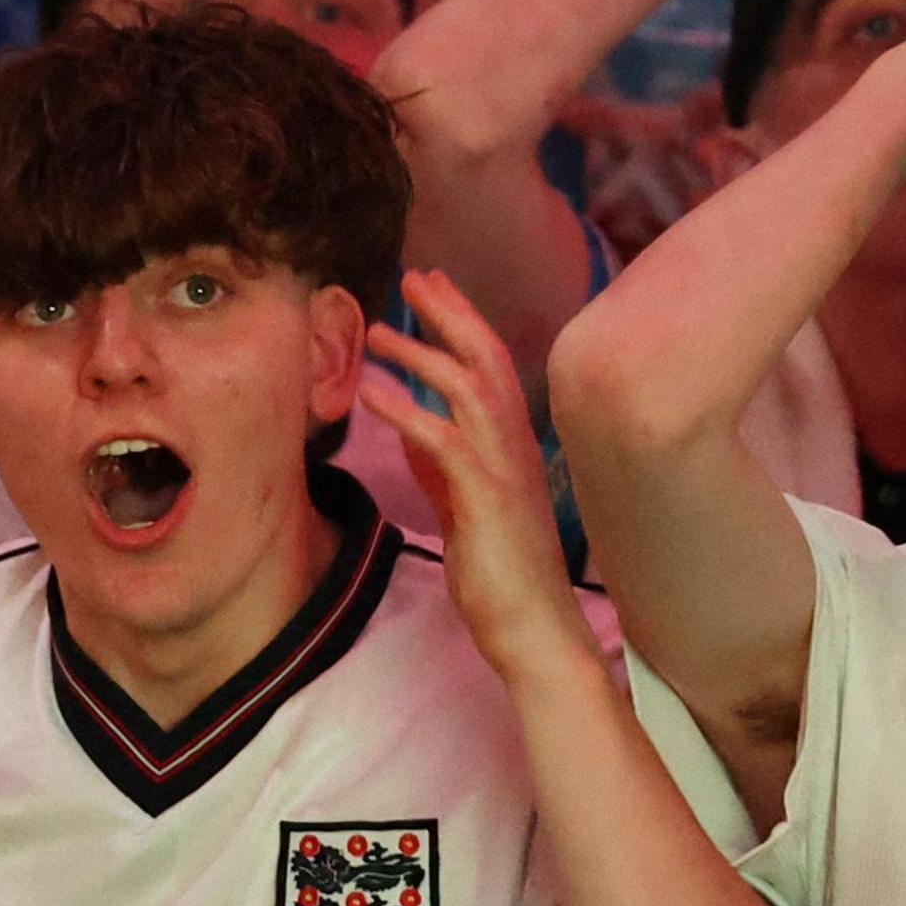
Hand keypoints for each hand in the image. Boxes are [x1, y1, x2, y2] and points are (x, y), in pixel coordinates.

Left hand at [358, 272, 586, 686]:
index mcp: (513, 444)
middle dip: (449, 314)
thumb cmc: (501, 571)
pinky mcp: (487, 500)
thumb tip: (410, 425)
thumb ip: (442, 462)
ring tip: (375, 331)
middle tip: (412, 276)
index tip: (432, 284)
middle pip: (487, 358)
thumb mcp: (465, 503)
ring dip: (420, 354)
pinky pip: (444, 442)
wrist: (533, 629)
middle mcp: (516, 446)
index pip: (491, 365)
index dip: (462, 320)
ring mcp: (505, 470)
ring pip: (469, 388)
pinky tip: (372, 394)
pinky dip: (407, 411)